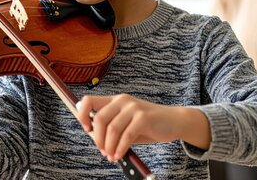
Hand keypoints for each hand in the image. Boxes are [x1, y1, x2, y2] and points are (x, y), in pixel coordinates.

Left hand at [76, 94, 209, 161]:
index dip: (82, 114)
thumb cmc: (147, 125)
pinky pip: (126, 135)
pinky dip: (120, 148)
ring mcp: (133, 108)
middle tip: (102, 151)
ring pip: (112, 129)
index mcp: (115, 100)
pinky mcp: (144, 118)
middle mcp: (122, 101)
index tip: (85, 128)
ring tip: (111, 156)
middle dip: (97, 139)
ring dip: (109, 146)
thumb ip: (111, 127)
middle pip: (99, 118)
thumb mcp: (126, 123)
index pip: (89, 100)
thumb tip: (93, 138)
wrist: (174, 121)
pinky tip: (120, 155)